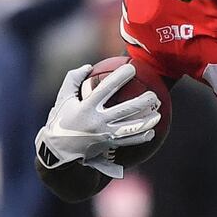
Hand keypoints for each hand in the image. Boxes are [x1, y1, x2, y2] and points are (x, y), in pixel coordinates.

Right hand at [35, 63, 157, 176]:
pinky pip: (129, 142)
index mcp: (86, 107)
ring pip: (131, 128)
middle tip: (153, 95)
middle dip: (142, 102)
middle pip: (125, 110)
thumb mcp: (62, 99)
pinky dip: (141, 137)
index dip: (119, 77)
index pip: (105, 89)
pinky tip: (151, 132)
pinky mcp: (108, 146)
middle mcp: (97, 121)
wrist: (58, 150)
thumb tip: (88, 66)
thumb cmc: (61, 120)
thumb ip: (73, 80)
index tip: (131, 68)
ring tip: (158, 114)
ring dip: (147, 122)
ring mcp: (104, 135)